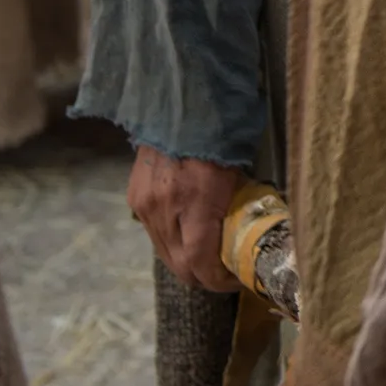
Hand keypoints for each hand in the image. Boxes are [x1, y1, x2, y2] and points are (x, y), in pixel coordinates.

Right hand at [129, 149, 248, 293]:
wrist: (181, 105)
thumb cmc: (220, 136)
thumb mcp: (239, 174)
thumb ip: (238, 208)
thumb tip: (249, 235)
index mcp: (196, 202)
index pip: (200, 262)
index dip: (218, 280)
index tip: (237, 280)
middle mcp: (164, 209)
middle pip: (180, 266)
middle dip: (205, 278)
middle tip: (226, 275)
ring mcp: (146, 205)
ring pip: (165, 254)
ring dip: (187, 263)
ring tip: (210, 260)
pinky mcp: (136, 199)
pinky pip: (155, 234)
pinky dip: (173, 243)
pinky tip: (190, 238)